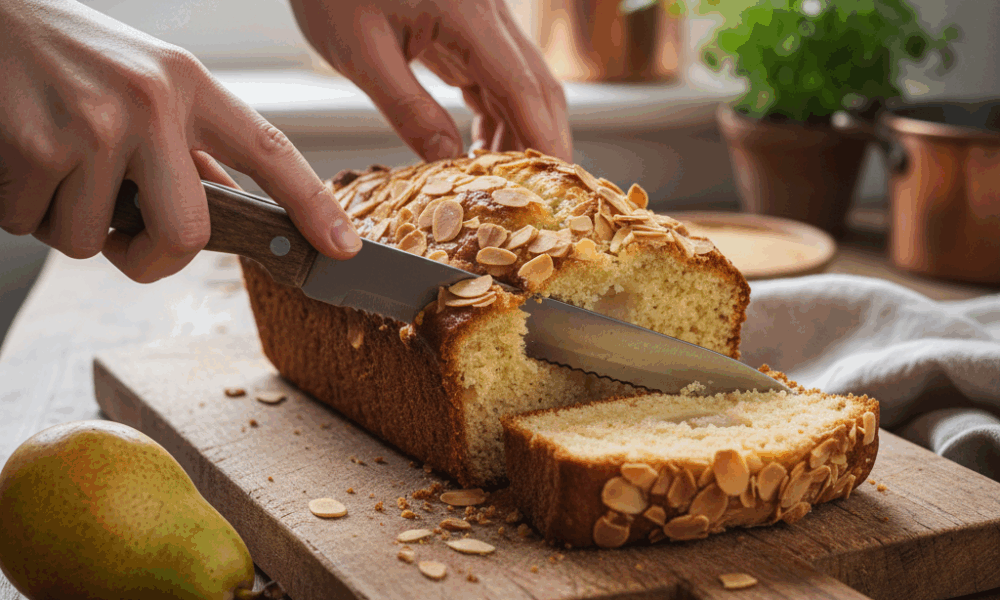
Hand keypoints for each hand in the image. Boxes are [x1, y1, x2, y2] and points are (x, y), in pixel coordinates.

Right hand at [0, 0, 361, 283]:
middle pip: (187, 236)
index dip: (313, 204)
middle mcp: (152, 103)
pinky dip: (22, 208)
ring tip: (53, 163)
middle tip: (125, 241)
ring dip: (68, 221)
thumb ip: (187, 143)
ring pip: (95, 241)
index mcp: (190, 87)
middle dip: (153, 260)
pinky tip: (18, 158)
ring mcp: (95, 125)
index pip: (269, 150)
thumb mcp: (148, 84)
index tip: (343, 248)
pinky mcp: (35, 146)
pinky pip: (36, 226)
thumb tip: (221, 202)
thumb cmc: (71, 57)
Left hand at [289, 0, 571, 161]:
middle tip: (540, 195)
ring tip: (503, 183)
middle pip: (537, 85)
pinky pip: (498, 76)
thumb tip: (447, 162)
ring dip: (520, 132)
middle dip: (543, 141)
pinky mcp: (469, 24)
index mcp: (466, 11)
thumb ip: (409, 111)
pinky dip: (497, 115)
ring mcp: (483, 16)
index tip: (556, 181)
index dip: (543, 138)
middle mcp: (487, 10)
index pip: (522, 86)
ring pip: (523, 83)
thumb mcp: (360, 53)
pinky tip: (483, 149)